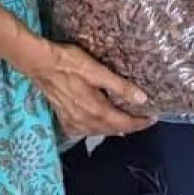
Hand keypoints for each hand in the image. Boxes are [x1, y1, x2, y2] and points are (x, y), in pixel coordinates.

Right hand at [26, 39, 155, 138]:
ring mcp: (73, 122)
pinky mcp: (64, 119)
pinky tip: (100, 123)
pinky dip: (97, 129)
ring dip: (114, 129)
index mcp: (96, 110)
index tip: (153, 118)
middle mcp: (85, 121)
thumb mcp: (98, 70)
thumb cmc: (70, 63)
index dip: (139, 123)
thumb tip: (142, 99)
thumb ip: (120, 86)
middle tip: (143, 119)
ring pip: (99, 131)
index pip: (123, 123)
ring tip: (126, 122)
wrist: (40, 64)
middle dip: (129, 126)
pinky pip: (85, 130)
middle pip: (112, 130)